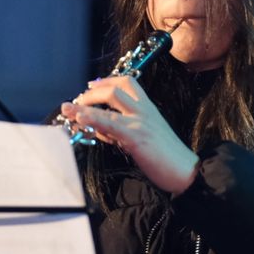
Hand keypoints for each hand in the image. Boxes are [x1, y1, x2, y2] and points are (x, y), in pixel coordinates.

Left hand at [62, 76, 199, 194]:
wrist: (186, 172)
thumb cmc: (167, 159)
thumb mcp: (144, 139)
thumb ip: (122, 131)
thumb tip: (99, 129)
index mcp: (149, 109)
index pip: (128, 83)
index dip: (107, 81)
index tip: (91, 85)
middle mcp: (144, 110)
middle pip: (115, 88)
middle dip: (91, 93)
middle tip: (76, 102)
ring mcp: (140, 122)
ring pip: (110, 100)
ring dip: (85, 103)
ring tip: (67, 108)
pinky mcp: (136, 137)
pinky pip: (111, 123)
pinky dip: (93, 118)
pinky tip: (80, 118)